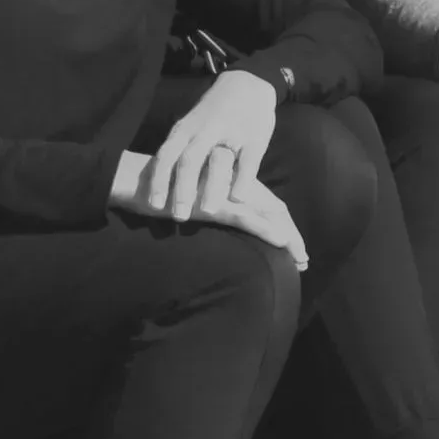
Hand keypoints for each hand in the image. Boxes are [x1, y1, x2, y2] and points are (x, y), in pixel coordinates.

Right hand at [111, 149, 307, 268]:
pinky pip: (244, 217)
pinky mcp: (212, 203)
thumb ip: (209, 207)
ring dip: (286, 236)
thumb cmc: (162, 189)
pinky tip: (282, 240)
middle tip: (303, 259)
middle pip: (272, 208)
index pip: (266, 204)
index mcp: (231, 182)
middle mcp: (233, 185)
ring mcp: (225, 193)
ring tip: (300, 257)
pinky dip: (265, 229)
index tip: (295, 249)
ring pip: (265, 213)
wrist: (135, 179)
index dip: (282, 225)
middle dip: (289, 234)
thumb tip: (221, 222)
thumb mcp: (191, 199)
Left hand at [142, 70, 279, 220]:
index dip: (159, 181)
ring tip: (206, 212)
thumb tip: (156, 183)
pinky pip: (247, 162)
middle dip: (181, 190)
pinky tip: (236, 199)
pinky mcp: (255, 138)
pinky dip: (241, 181)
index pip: (166, 156)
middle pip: (188, 161)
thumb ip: (177, 150)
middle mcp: (205, 131)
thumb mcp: (190, 126)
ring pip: (216, 162)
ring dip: (210, 188)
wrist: (247, 84)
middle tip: (178, 216)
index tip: (154, 205)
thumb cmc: (213, 114)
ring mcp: (231, 133)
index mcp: (185, 129)